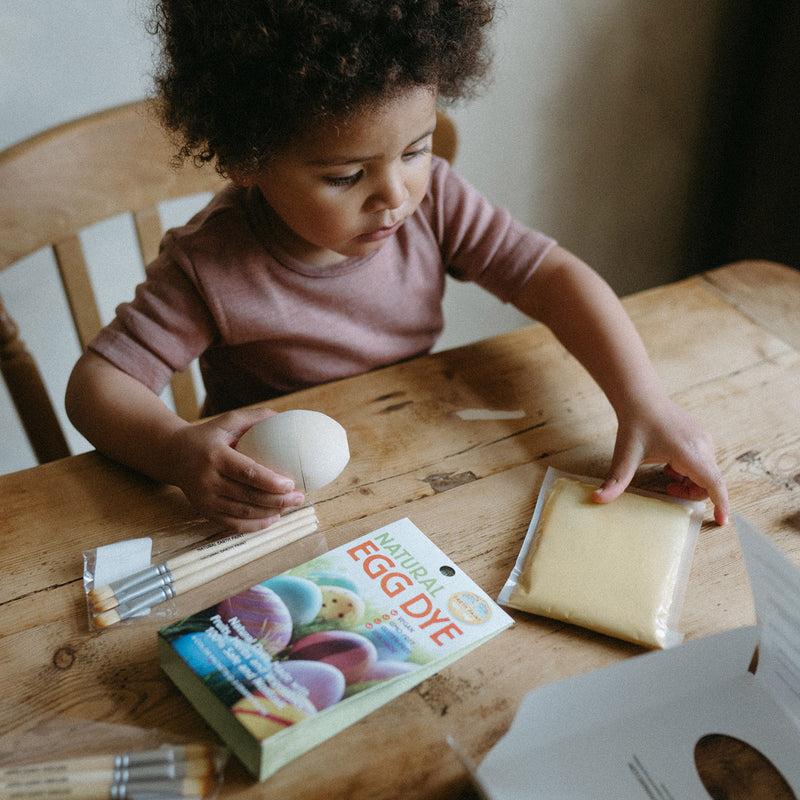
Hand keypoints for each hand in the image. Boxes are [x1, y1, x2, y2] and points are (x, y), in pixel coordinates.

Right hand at [166, 406, 305, 530]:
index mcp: (215, 456)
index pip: (247, 473)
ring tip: (291, 506)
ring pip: (243, 513)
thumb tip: (286, 418)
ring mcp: (204, 499)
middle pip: (248, 496)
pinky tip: (273, 518)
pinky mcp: (204, 511)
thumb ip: (256, 417)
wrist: (172, 455)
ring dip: (270, 513)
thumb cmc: (208, 436)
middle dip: (278, 500)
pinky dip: (254, 525)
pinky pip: (232, 524)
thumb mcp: (228, 421)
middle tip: (299, 497)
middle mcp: (208, 480)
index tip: (291, 484)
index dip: (270, 482)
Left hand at [591, 399, 729, 524]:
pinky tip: (671, 466)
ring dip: (689, 482)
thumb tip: (597, 499)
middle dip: (691, 493)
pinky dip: (690, 472)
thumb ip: (615, 481)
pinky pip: (704, 464)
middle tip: (668, 488)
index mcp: (688, 452)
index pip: (713, 482)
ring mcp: (704, 441)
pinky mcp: (702, 438)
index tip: (721, 522)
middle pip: (709, 483)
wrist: (642, 398)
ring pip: (707, 474)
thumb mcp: (625, 456)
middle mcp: (702, 446)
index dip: (720, 503)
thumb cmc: (635, 425)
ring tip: (666, 475)